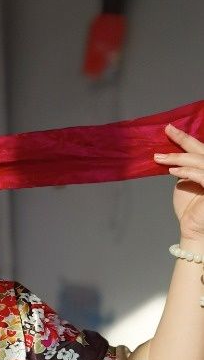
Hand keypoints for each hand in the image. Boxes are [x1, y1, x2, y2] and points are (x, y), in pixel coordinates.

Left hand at [153, 124, 203, 241]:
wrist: (194, 230)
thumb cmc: (191, 208)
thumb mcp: (185, 181)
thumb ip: (184, 167)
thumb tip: (171, 153)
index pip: (200, 149)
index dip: (185, 138)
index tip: (169, 129)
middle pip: (202, 151)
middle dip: (183, 140)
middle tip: (166, 132)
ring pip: (201, 161)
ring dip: (179, 157)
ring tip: (160, 157)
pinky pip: (202, 176)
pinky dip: (187, 171)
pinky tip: (172, 170)